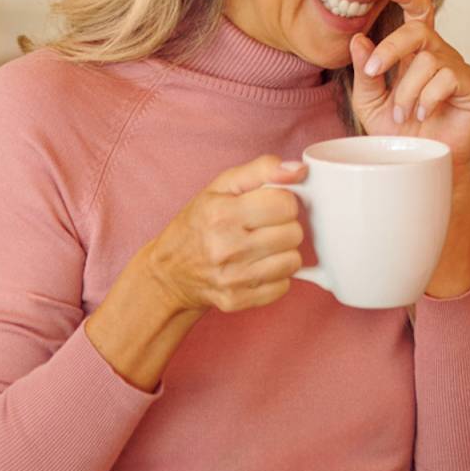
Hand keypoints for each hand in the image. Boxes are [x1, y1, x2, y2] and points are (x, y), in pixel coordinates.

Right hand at [147, 153, 306, 316]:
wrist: (170, 272)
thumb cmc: (199, 223)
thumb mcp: (222, 186)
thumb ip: (262, 170)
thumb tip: (299, 170)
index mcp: (222, 213)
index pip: (285, 204)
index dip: (282, 202)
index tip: (268, 205)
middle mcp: (226, 247)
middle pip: (293, 233)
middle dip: (283, 227)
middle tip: (262, 227)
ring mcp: (232, 278)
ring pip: (293, 261)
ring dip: (283, 253)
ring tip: (261, 247)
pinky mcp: (237, 301)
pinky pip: (284, 287)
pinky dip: (276, 277)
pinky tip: (257, 267)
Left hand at [350, 0, 469, 167]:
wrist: (423, 165)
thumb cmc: (398, 134)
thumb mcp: (370, 102)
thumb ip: (365, 71)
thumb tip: (359, 39)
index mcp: (415, 50)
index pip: (417, 11)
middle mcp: (438, 53)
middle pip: (419, 29)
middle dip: (391, 47)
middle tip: (374, 71)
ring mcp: (458, 68)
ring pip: (428, 60)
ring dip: (407, 90)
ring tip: (402, 114)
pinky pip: (447, 79)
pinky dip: (428, 98)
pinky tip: (424, 116)